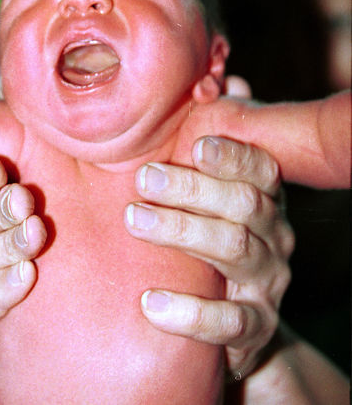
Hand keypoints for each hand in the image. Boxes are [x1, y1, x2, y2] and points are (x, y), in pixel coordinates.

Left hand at [124, 136, 294, 377]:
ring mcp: (268, 281)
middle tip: (143, 179)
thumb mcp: (211, 192)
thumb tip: (223, 79)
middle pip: (242, 204)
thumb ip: (212, 139)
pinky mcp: (255, 328)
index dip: (233, 154)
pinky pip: (229, 322)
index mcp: (264, 196)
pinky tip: (150, 303)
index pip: (260, 168)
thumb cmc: (213, 235)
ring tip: (133, 220)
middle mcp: (274, 234)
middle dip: (191, 188)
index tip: (196, 143)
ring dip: (182, 231)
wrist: (238, 320)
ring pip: (234, 249)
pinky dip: (190, 313)